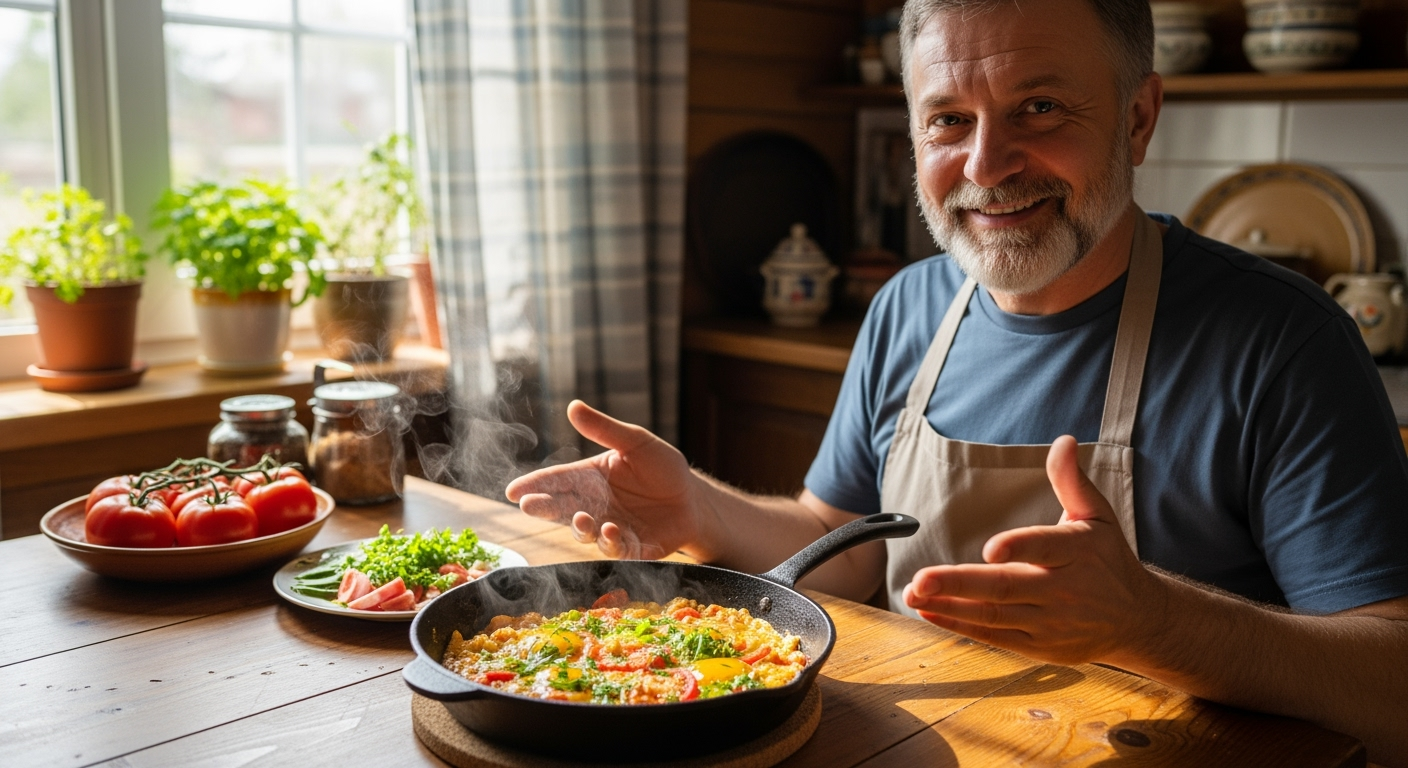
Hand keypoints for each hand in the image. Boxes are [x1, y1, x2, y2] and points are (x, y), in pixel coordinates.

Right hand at [504, 400, 698, 559]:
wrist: (693, 499)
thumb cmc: (662, 468)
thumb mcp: (635, 442)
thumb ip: (604, 429)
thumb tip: (573, 406)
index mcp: (590, 478)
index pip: (557, 480)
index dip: (534, 485)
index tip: (512, 491)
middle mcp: (594, 505)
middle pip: (562, 508)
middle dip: (544, 508)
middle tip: (529, 506)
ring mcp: (610, 528)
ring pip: (585, 532)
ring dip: (579, 527)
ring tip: (580, 518)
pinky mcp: (632, 548)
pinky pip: (616, 549)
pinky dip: (610, 544)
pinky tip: (610, 531)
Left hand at [902, 435, 1166, 665]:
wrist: (1138, 620)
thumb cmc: (1109, 560)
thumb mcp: (1097, 515)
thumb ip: (1072, 480)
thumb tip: (1063, 441)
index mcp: (1077, 552)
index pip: (1046, 547)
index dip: (1019, 547)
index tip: (991, 549)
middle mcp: (1062, 590)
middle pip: (1006, 587)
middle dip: (959, 584)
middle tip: (921, 579)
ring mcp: (1048, 621)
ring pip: (993, 615)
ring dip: (950, 606)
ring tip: (912, 594)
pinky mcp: (1038, 645)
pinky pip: (994, 636)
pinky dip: (960, 625)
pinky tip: (929, 612)